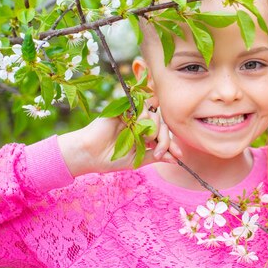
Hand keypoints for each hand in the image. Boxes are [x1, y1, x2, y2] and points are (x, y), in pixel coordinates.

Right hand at [57, 107, 182, 176]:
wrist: (89, 154)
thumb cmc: (110, 159)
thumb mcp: (136, 161)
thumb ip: (155, 156)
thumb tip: (176, 159)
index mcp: (143, 135)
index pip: (163, 135)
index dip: (171, 143)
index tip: (179, 156)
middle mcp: (140, 124)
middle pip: (162, 124)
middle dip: (165, 139)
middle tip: (159, 152)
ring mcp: (132, 115)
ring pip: (154, 116)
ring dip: (154, 129)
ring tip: (145, 141)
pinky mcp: (123, 108)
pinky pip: (140, 106)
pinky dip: (143, 115)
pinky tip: (139, 126)